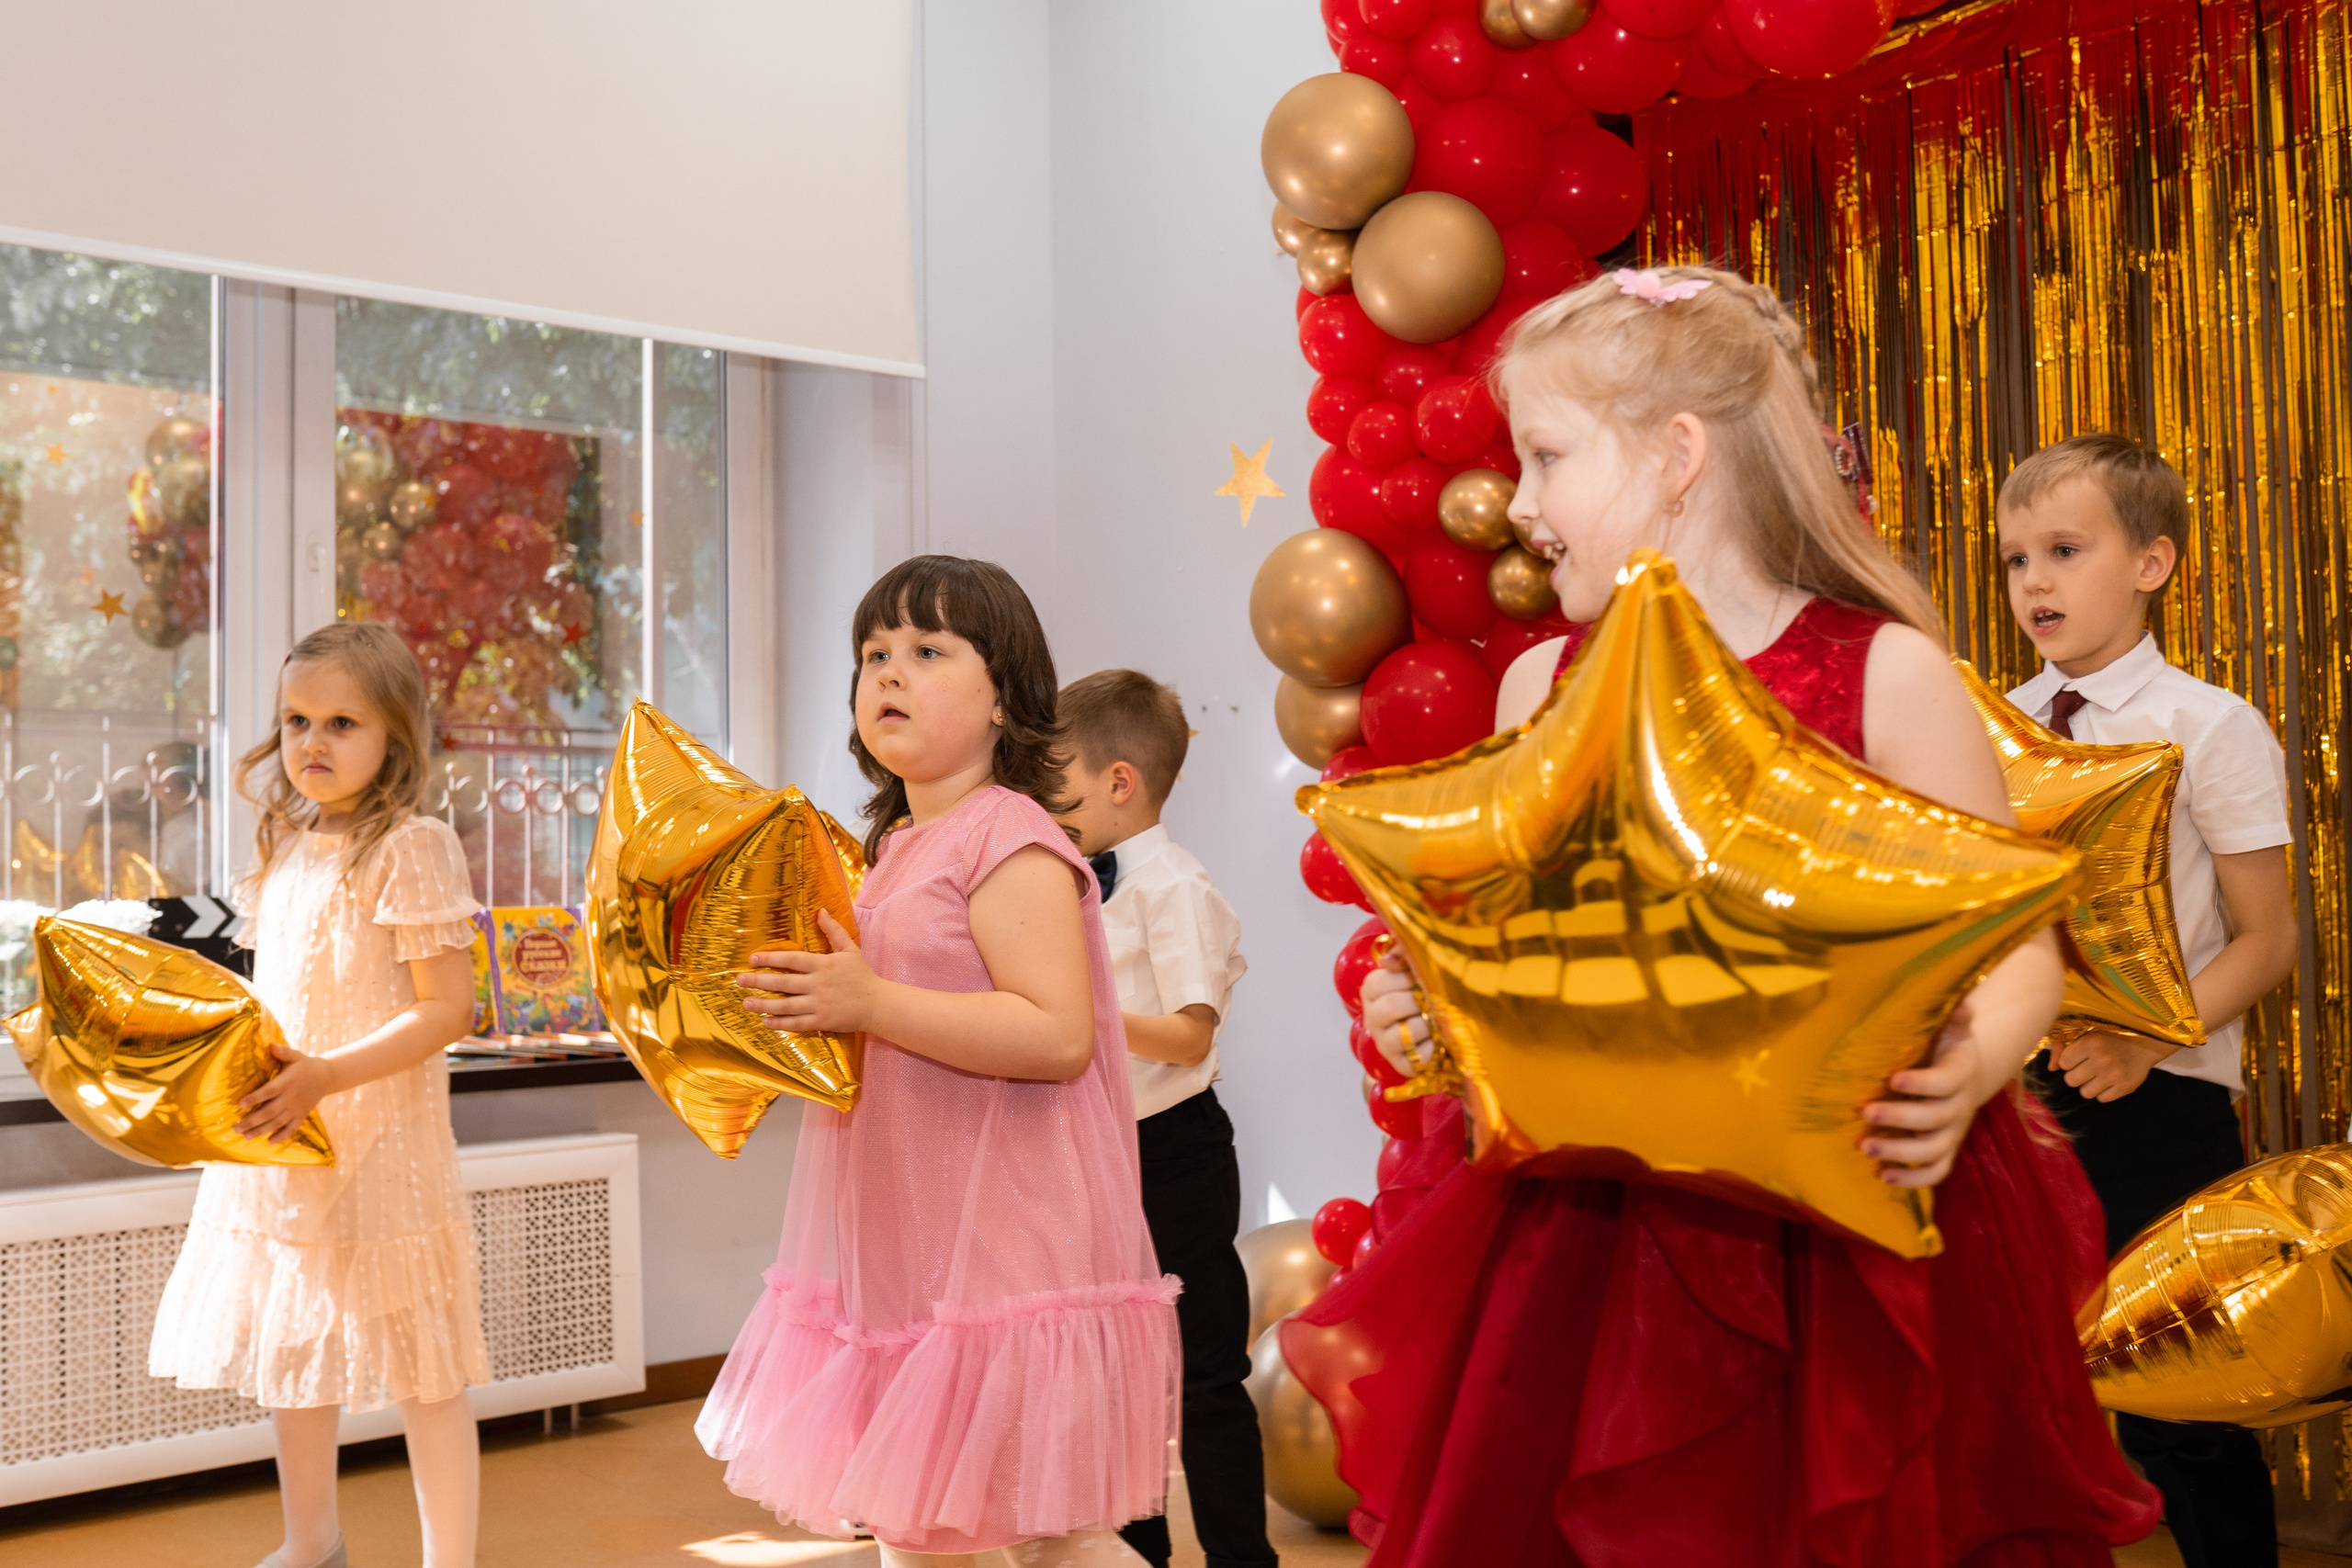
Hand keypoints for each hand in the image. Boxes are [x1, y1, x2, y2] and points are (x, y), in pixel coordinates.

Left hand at [236, 1040, 337, 1143]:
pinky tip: (270, 1142)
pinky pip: (292, 1128)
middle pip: (270, 1112)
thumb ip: (283, 1052)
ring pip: (277, 1122)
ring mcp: (297, 1108)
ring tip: (245, 1136)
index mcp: (287, 1082)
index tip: (239, 1104)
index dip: (255, 1098)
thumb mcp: (296, 1056)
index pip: (269, 1091)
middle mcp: (291, 1097)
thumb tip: (270, 1046)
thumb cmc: (305, 1065)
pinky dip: (282, 1136)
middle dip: (252, 1121)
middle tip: (236, 1128)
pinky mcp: (302, 1115)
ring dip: (261, 1130)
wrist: (326, 1076)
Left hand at [736, 911, 881, 1033]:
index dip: (771, 959)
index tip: (752, 959)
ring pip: (786, 1005)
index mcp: (823, 965)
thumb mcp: (850, 949)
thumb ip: (833, 930)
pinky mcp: (822, 1021)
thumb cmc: (862, 975)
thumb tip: (820, 911)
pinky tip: (765, 1022)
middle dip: (759, 981)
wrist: (878, 1004)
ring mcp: (819, 1004)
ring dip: (764, 1004)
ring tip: (746, 1003)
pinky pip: (797, 1023)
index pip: (792, 960)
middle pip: (784, 983)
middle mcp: (818, 985)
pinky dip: (780, 1024)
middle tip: (739, 980)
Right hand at [1360, 951, 1431, 1078]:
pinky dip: (1433, 1048)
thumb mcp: (1414, 969)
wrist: (1433, 1029)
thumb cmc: (1423, 993)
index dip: (1406, 980)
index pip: (1380, 982)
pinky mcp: (1401, 1064)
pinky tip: (1438, 1040)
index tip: (1420, 980)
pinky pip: (1418, 1058)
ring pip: (1405, 1033)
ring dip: (1428, 1025)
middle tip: (1433, 1001)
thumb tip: (1388, 959)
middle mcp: (1373, 1018)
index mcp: (1372, 991)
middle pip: (1390, 1006)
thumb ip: (1404, 954)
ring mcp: (1384, 1043)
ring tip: (1436, 1020)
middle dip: (1418, 1002)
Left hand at [1860, 1002, 1996, 1188]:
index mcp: (1961, 1072)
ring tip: (1865, 1147)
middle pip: (1935, 1118)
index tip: (1891, 1079)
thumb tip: (1962, 1003)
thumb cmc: (1945, 1045)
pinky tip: (1882, 1176)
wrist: (1964, 1073)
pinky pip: (1936, 1172)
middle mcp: (1959, 1106)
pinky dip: (1912, 1179)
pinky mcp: (1945, 1150)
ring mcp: (1953, 1131)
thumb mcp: (1950, 1026)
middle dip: (1899, 1117)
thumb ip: (1953, 1015)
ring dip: (1900, 1152)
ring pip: (1933, 1150)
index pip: (1946, 1081)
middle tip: (1864, 1112)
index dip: (1922, 1083)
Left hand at [2052, 1029, 2167, 1102]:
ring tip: (2099, 1075)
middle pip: (2071, 1081)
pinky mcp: (2126, 1087)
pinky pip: (2102, 1099)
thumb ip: (2064, 1047)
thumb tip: (2051, 1068)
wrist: (2146, 1043)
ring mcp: (2115, 1075)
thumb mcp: (2087, 1033)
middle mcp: (2102, 1060)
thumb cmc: (2111, 1037)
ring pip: (2085, 1093)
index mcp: (2090, 1043)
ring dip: (2089, 1086)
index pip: (2064, 1064)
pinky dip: (2104, 1093)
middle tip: (2088, 1068)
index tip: (2079, 1057)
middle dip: (2076, 1075)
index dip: (2070, 1061)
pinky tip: (2110, 1081)